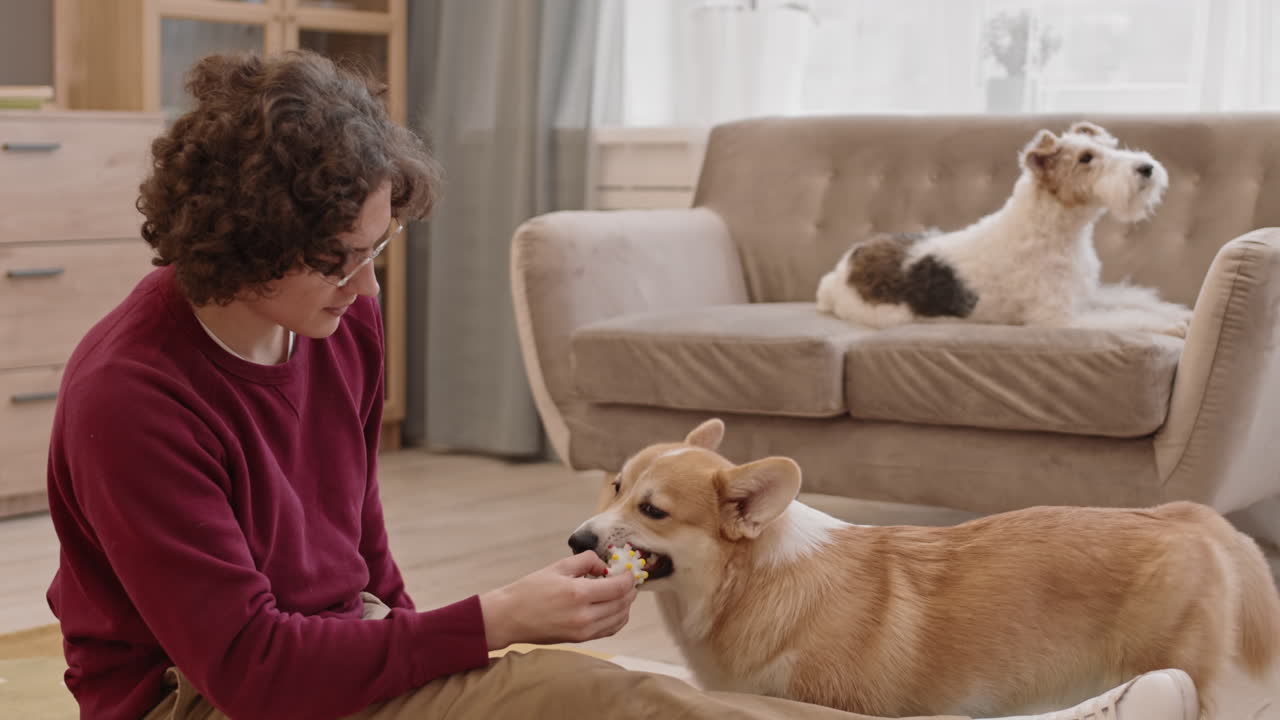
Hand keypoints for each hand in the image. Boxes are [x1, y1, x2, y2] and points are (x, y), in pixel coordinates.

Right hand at [479, 551, 637, 649]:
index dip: (629, 578)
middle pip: (623, 603)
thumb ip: (586, 560)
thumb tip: (605, 566)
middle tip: (629, 580)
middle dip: (630, 590)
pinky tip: (615, 608)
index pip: (619, 587)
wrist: (508, 618)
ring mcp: (583, 630)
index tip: (630, 571)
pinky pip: (609, 630)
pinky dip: (618, 618)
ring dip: (626, 605)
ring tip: (623, 593)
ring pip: (619, 618)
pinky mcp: (580, 639)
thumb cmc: (529, 590)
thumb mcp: (558, 567)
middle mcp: (584, 615)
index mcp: (578, 594)